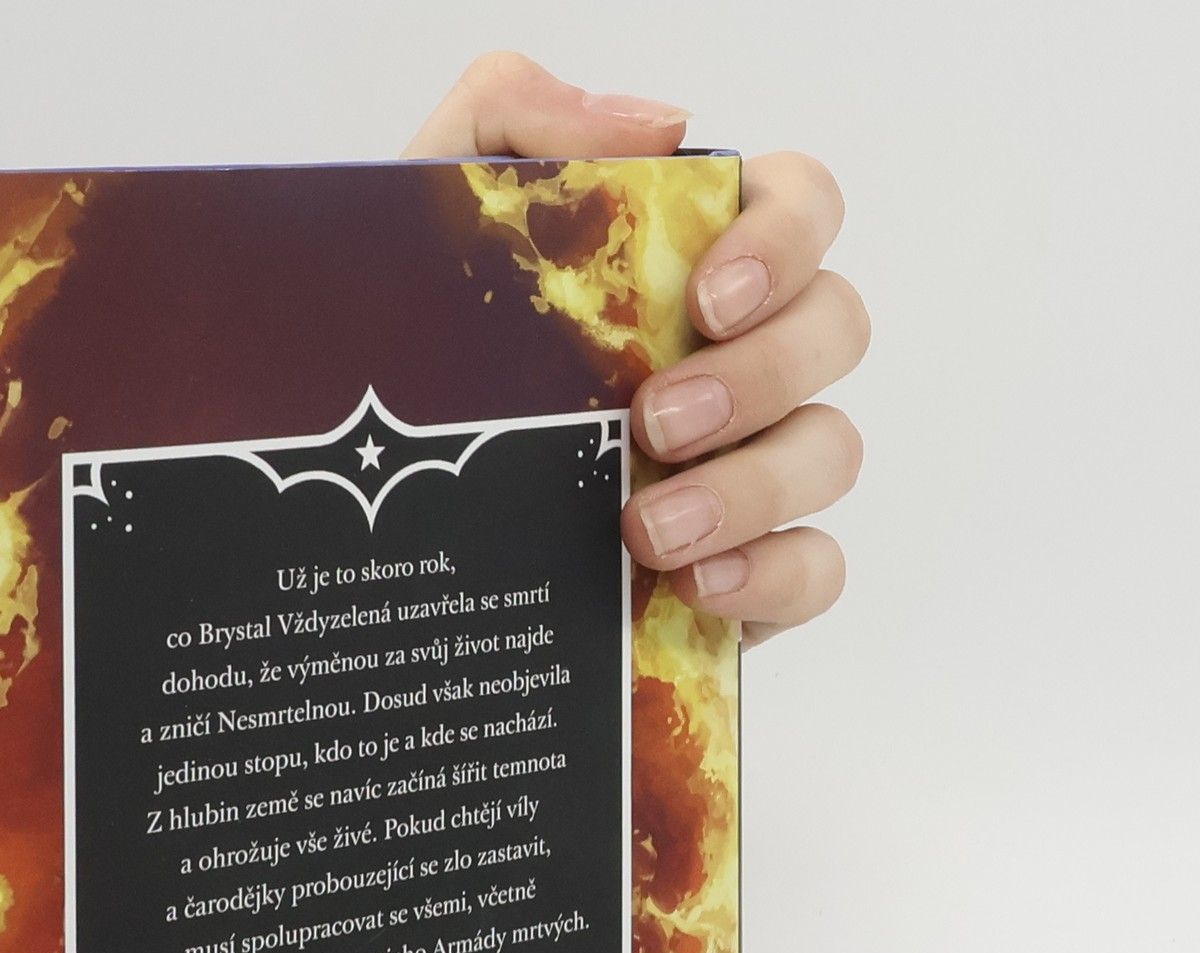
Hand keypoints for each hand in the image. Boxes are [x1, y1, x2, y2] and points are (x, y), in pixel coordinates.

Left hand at [407, 53, 868, 644]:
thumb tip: (659, 126)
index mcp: (684, 266)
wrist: (365, 522)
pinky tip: (693, 585)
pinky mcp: (745, 572)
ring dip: (750, 487)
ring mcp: (750, 468)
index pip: (801, 206)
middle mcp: (738, 358)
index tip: (708, 299)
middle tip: (654, 422)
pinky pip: (817, 570)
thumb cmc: (410, 363)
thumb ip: (511, 121)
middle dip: (760, 374)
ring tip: (645, 529)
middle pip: (834, 329)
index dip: (785, 240)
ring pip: (829, 451)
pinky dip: (772, 575)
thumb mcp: (420, 221)